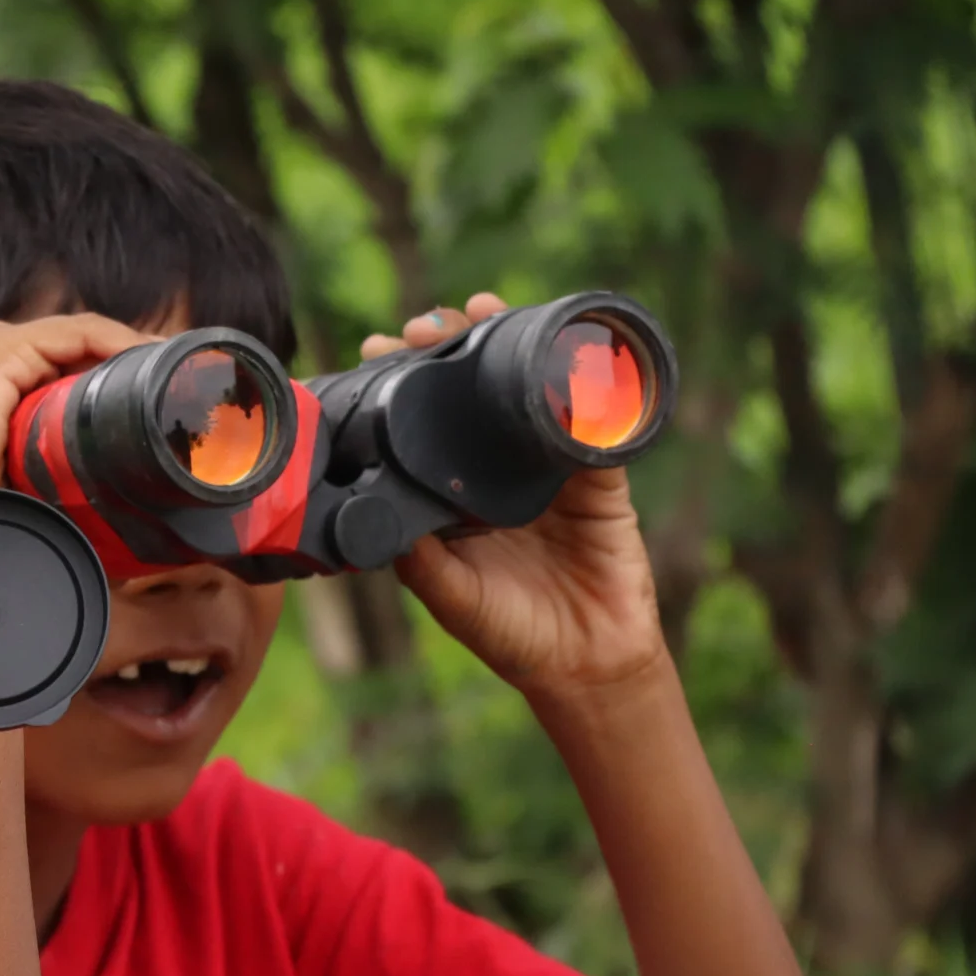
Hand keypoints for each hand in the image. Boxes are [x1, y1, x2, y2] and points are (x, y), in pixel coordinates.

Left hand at [378, 293, 669, 703]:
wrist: (589, 666)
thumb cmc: (513, 636)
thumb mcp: (452, 597)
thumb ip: (420, 559)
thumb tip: (378, 512)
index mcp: (454, 498)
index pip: (423, 426)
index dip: (402, 385)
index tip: (376, 349)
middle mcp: (496, 475)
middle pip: (472, 396)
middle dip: (450, 349)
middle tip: (424, 323)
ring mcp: (547, 470)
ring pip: (527, 393)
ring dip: (508, 345)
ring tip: (481, 310)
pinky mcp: (599, 477)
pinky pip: (592, 422)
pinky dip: (582, 385)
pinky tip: (562, 349)